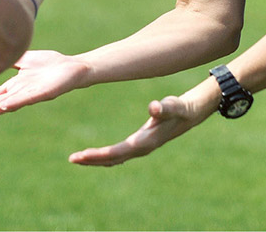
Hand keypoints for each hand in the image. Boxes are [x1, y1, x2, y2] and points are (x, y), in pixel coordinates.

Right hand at [0, 49, 88, 115]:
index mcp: (17, 85)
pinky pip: (28, 98)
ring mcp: (32, 93)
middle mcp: (22, 91)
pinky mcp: (44, 93)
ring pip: (11, 102)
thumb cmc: (51, 64)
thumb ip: (12, 59)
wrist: (73, 67)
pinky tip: (6, 106)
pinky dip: (16, 102)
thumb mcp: (26, 59)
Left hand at [67, 92, 215, 166]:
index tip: (79, 156)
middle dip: (92, 160)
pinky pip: (120, 154)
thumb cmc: (183, 106)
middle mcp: (142, 148)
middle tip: (71, 159)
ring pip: (115, 159)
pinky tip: (96, 155)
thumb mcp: (175, 104)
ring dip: (97, 160)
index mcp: (146, 141)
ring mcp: (142, 147)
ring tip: (78, 158)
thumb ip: (165, 107)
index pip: (116, 152)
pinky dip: (106, 156)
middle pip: (112, 159)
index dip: (97, 155)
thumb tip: (153, 107)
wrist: (194, 111)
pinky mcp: (142, 143)